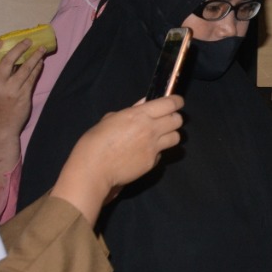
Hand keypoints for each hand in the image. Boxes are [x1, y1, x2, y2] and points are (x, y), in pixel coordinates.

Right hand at [0, 37, 44, 134]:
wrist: (1, 127)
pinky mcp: (23, 95)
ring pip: (25, 69)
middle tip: (28, 41)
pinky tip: (41, 63)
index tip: (0, 41)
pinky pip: (32, 78)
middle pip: (7, 62)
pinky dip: (37, 68)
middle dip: (19, 49)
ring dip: (34, 57)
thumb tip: (11, 58)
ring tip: (41, 49)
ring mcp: (11, 90)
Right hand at [51, 96, 183, 220]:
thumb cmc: (95, 142)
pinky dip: (157, 151)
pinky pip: (161, 153)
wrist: (93, 169)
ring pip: (176, 137)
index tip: (176, 102)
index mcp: (139, 115)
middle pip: (178, 120)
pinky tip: (144, 152)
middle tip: (166, 120)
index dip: (176, 101)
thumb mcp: (110, 119)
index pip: (170, 104)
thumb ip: (131, 111)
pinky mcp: (152, 162)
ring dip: (170, 135)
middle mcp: (150, 130)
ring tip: (159, 137)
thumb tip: (144, 104)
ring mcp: (153, 147)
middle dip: (174, 118)